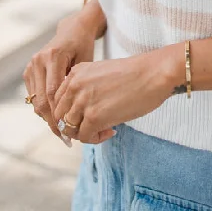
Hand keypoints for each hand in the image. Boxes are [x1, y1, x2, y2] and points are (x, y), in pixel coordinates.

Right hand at [23, 12, 98, 143]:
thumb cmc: (84, 44)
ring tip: (62, 131)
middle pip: (41, 100)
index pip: (52, 94)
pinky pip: (34, 95)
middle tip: (65, 138)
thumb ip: (78, 84)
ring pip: (35, 100)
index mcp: (53, 56)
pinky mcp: (29, 70)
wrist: (73, 28)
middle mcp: (38, 60)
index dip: (59, 115)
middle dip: (52, 121)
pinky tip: (56, 117)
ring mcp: (31, 65)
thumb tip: (78, 114)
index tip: (69, 131)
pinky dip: (44, 107)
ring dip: (47, 117)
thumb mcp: (86, 61)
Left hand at [53, 46, 181, 143]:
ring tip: (104, 128)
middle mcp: (75, 85)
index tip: (85, 116)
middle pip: (59, 116)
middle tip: (93, 127)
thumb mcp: (101, 74)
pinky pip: (84, 137)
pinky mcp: (95, 117)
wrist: (154, 73)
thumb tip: (77, 115)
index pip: (57, 100)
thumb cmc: (134, 74)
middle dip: (73, 125)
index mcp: (76, 72)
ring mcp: (83, 101)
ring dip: (84, 133)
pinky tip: (111, 130)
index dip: (69, 112)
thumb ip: (85, 88)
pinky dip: (95, 139)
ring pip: (69, 128)